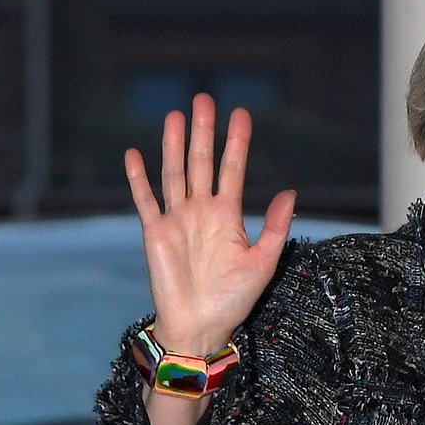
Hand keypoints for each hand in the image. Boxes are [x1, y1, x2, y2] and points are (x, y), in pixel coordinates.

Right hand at [125, 93, 295, 354]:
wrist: (200, 327)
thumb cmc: (233, 299)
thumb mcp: (263, 262)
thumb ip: (275, 227)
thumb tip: (290, 192)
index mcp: (228, 216)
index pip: (233, 170)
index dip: (236, 142)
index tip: (241, 113)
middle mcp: (201, 212)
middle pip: (202, 162)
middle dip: (204, 132)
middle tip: (204, 98)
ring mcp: (177, 220)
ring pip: (175, 173)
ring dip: (175, 145)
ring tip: (176, 115)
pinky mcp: (154, 233)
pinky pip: (146, 200)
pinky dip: (139, 178)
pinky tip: (135, 153)